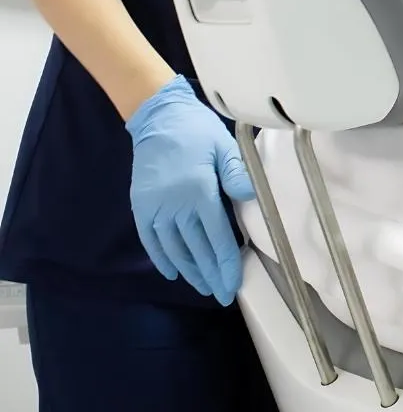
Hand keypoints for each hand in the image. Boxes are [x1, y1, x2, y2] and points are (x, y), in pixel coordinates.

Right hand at [127, 76, 255, 305]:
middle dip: (211, 274)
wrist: (159, 116)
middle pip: (196, 248)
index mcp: (199, 190)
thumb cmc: (198, 130)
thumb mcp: (223, 145)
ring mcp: (155, 207)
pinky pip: (151, 240)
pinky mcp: (141, 206)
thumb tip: (251, 197)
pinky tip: (174, 272)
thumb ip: (236, 173)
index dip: (226, 263)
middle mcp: (175, 204)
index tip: (233, 284)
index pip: (217, 236)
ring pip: (174, 248)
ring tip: (204, 286)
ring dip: (190, 271)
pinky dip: (163, 258)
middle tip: (223, 295)